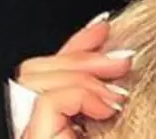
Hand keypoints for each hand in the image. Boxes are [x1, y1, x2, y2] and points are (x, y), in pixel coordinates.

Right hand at [16, 13, 133, 138]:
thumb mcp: (116, 103)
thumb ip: (104, 79)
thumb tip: (111, 43)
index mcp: (54, 118)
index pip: (47, 69)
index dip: (74, 44)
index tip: (104, 26)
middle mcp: (35, 124)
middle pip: (34, 69)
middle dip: (80, 56)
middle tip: (122, 62)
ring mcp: (32, 131)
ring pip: (35, 79)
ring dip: (84, 77)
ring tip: (116, 98)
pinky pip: (47, 99)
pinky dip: (81, 95)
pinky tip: (105, 110)